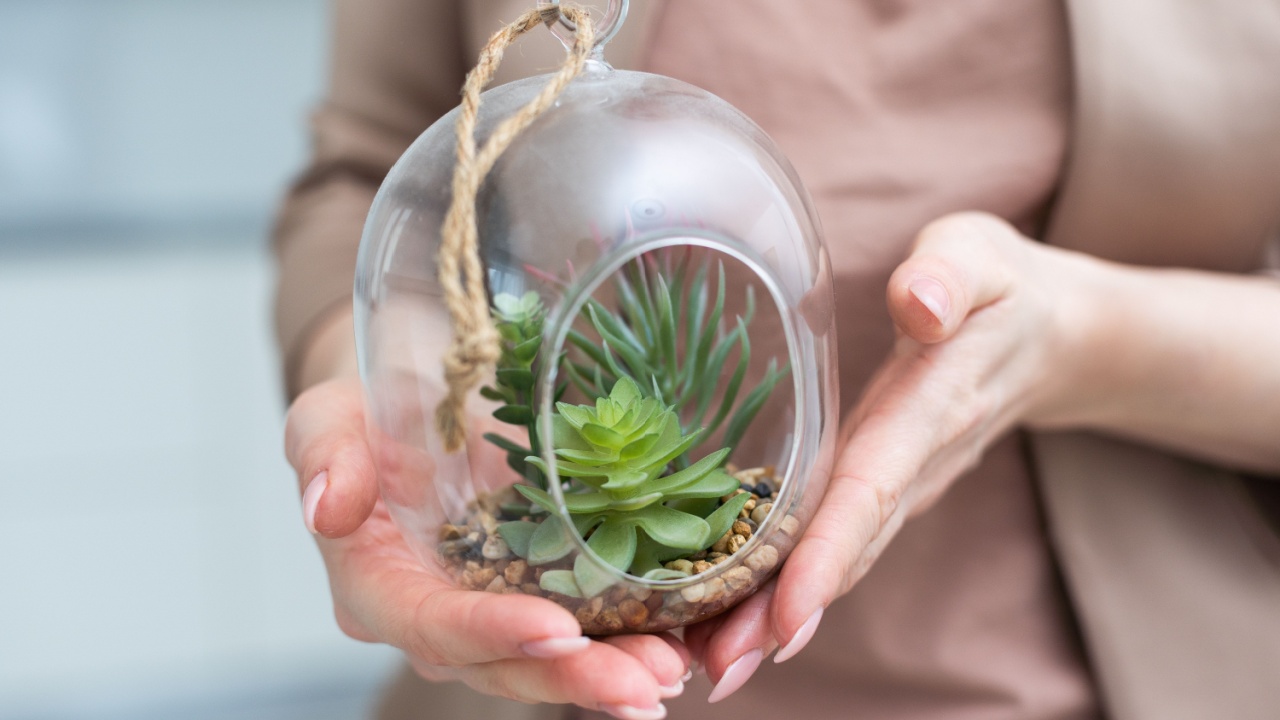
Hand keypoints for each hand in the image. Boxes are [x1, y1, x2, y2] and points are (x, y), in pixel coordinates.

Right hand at [284, 373, 689, 718]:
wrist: (415, 397)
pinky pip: (580, 624)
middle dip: (573, 675)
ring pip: (546, 657)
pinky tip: (680, 640)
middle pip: (499, 663)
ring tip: (672, 670)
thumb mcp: (330, 413)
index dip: (490, 634)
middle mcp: (433, 613)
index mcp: (377, 583)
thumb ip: (324, 454)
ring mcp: (486, 607)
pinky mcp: (533, 587)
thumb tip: (327, 508)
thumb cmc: (368, 407)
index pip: (430, 625)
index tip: (557, 628)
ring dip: (611, 671)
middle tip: (647, 682)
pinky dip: (628, 637)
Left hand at [685, 212, 1098, 698]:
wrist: (1051, 335)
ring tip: (712, 665)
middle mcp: (914, 461)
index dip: (827, 553)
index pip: (873, 489)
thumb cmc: (999, 287)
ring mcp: (901, 482)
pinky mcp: (886, 484)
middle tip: (716, 670)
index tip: (784, 617)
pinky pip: (836, 541)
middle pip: (846, 549)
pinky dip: (789, 584)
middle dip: (783, 613)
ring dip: (777, 615)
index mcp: (930, 406)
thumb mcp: (980, 257)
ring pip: (838, 558)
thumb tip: (920, 303)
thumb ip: (950, 276)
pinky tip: (737, 613)